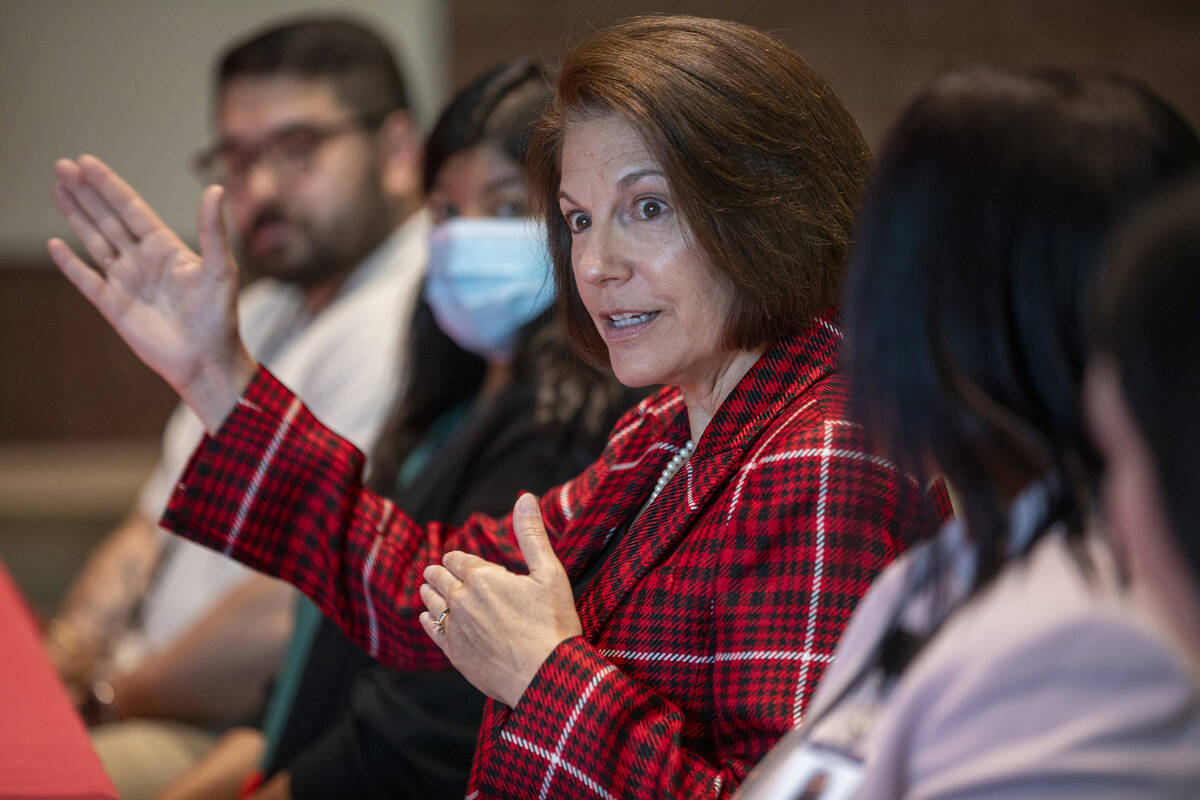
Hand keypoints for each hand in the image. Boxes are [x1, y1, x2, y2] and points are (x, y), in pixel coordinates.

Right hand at [48, 155, 256, 431]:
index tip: (87, 162)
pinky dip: (70, 264)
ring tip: (57, 189)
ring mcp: (127, 281)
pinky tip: (56, 244)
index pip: (132, 209)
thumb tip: (215, 188)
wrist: (206, 361)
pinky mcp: (114, 306)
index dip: (109, 186)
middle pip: (108, 219)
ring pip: (95, 241)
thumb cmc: (219, 316)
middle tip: (62, 165)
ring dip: (76, 216)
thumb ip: (213, 230)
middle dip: (86, 193)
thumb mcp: (220, 269)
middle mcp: (144, 260)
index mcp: (167, 248)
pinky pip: (86, 279)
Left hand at [419, 493, 582, 707]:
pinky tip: (426, 618)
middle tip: (434, 571)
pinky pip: (433, 631)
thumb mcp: (550, 572)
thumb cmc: (554, 623)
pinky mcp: (455, 654)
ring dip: (429, 593)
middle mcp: (462, 600)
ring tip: (427, 589)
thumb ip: (532, 534)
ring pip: (432, 603)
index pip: (457, 559)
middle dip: (438, 572)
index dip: (457, 558)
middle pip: (440, 578)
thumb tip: (524, 497)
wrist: (547, 676)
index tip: (456, 559)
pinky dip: (428, 620)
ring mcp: (456, 628)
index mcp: (483, 577)